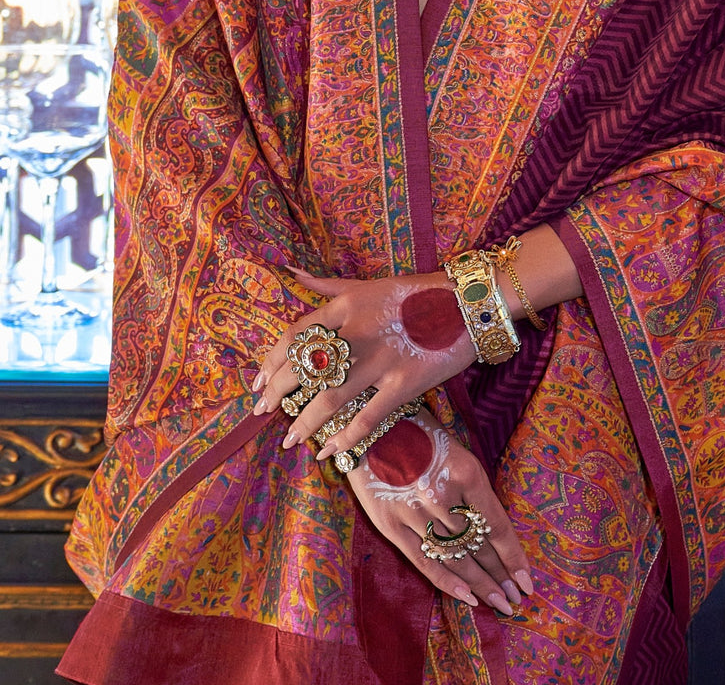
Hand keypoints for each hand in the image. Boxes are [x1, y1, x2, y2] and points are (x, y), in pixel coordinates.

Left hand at [252, 267, 475, 459]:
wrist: (466, 304)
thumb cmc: (414, 294)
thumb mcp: (367, 284)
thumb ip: (327, 286)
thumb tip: (291, 274)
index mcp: (345, 307)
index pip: (293, 337)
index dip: (270, 363)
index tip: (258, 383)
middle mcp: (356, 333)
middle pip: (303, 369)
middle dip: (277, 395)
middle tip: (263, 414)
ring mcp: (380, 360)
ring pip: (329, 399)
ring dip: (304, 423)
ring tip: (290, 439)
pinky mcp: (404, 384)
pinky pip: (367, 418)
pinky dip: (344, 439)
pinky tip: (328, 451)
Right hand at [347, 405, 532, 615]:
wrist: (371, 425)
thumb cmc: (422, 434)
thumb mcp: (458, 452)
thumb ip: (474, 491)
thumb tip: (493, 532)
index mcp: (466, 472)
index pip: (496, 526)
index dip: (513, 557)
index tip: (526, 582)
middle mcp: (443, 495)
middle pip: (478, 546)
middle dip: (499, 576)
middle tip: (515, 600)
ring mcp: (416, 512)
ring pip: (455, 557)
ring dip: (479, 583)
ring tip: (498, 603)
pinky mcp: (392, 524)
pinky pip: (424, 561)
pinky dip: (447, 582)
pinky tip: (468, 599)